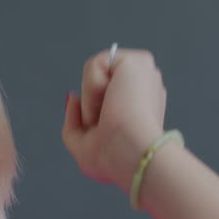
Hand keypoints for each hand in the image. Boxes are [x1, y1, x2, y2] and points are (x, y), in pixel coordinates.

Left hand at [61, 46, 167, 191]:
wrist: (135, 154)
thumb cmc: (115, 157)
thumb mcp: (82, 145)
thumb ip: (73, 121)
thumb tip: (72, 96)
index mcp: (140, 108)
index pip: (107, 98)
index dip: (95, 115)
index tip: (106, 134)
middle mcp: (146, 88)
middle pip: (99, 85)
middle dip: (93, 106)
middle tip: (107, 125)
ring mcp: (145, 73)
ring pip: (95, 74)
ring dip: (92, 98)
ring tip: (109, 114)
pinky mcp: (138, 61)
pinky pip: (95, 65)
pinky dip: (92, 87)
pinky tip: (111, 100)